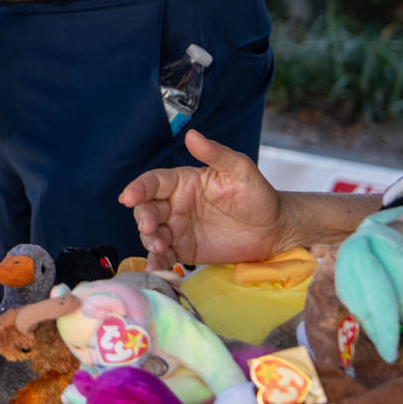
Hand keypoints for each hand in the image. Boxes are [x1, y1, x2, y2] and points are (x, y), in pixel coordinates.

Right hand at [117, 130, 287, 268]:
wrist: (275, 230)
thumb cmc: (258, 195)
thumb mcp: (240, 170)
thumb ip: (215, 154)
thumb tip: (192, 135)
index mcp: (182, 183)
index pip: (152, 182)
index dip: (137, 188)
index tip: (127, 197)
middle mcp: (175, 204)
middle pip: (146, 208)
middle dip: (143, 218)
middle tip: (150, 229)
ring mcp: (178, 228)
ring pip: (151, 232)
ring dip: (148, 240)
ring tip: (158, 247)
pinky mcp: (185, 249)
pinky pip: (164, 255)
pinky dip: (156, 261)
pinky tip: (156, 268)